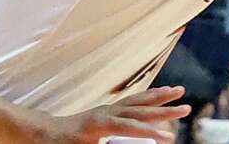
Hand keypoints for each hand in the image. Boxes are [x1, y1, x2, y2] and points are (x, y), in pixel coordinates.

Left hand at [46, 86, 189, 143]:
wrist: (42, 133)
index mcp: (100, 123)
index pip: (132, 127)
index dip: (151, 132)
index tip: (169, 137)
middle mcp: (107, 112)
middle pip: (141, 109)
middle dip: (165, 109)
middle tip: (186, 108)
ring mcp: (108, 108)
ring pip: (139, 100)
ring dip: (160, 96)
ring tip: (179, 90)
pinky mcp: (108, 109)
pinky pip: (133, 100)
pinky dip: (148, 96)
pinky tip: (158, 94)